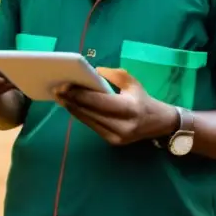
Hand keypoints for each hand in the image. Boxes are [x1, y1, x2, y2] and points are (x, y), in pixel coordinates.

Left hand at [56, 68, 177, 146]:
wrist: (159, 124)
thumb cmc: (144, 99)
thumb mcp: (133, 83)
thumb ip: (114, 75)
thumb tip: (93, 72)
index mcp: (129, 109)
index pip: (98, 101)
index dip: (79, 94)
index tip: (64, 86)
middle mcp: (122, 126)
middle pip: (90, 112)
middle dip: (71, 101)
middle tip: (56, 90)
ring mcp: (116, 137)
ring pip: (88, 121)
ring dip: (73, 109)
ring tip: (60, 98)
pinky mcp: (112, 142)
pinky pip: (92, 127)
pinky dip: (81, 116)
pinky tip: (72, 107)